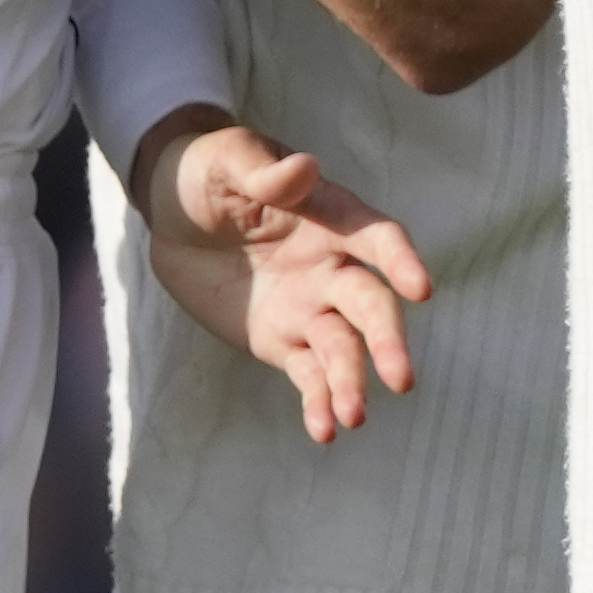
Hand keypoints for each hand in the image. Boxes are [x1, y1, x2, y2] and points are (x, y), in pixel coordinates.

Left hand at [144, 122, 432, 442]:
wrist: (171, 213)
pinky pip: (308, 375)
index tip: (421, 289)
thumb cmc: (209, 172)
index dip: (401, 261)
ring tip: (352, 417)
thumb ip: (265, 172)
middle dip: (387, 340)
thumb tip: (306, 167)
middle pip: (370, 304)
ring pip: (342, 348)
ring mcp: (310, 307)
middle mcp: (332, 265)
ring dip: (351, 381)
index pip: (377, 238)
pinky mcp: (282, 340)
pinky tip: (323, 430)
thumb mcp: (228, 161)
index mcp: (331, 215)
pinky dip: (318, 402)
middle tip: (400, 378)